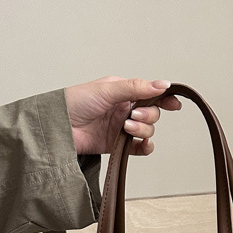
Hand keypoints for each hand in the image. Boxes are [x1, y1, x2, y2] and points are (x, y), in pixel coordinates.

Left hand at [64, 76, 181, 155]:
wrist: (57, 128)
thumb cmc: (74, 102)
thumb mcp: (107, 89)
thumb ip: (136, 88)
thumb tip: (162, 84)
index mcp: (122, 91)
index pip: (150, 93)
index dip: (164, 98)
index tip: (175, 104)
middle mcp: (124, 109)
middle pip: (152, 113)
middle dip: (147, 115)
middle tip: (132, 115)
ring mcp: (121, 128)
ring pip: (147, 130)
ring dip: (142, 129)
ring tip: (126, 128)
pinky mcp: (117, 145)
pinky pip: (139, 148)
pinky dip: (144, 146)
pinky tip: (142, 144)